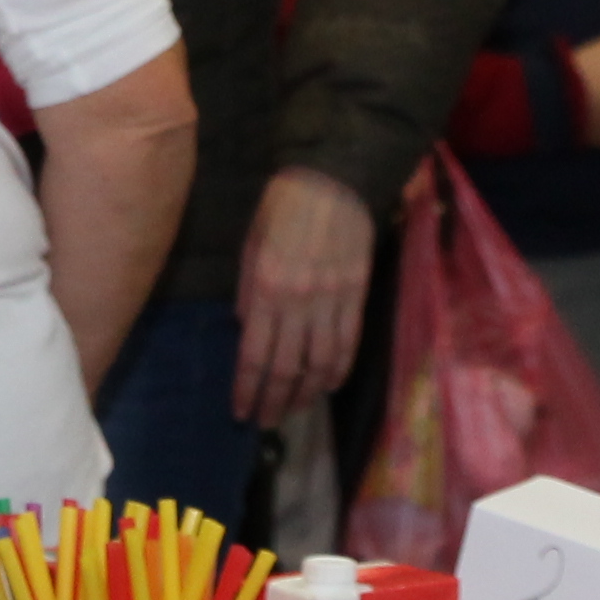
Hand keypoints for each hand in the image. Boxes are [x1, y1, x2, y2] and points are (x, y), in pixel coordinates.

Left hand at [230, 165, 375, 424]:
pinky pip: (349, 343)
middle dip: (274, 401)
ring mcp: (332, 300)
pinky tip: (328, 386)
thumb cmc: (283, 207)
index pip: (254, 355)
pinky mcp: (358, 294)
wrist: (336, 178)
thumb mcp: (251, 245)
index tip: (241, 412)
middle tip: (266, 421)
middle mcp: (299, 302)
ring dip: (306, 394)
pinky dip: (338, 370)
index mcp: (266, 290)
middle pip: (287, 368)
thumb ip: (247, 291)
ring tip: (294, 409)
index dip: (247, 389)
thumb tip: (246, 330)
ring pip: (320, 363)